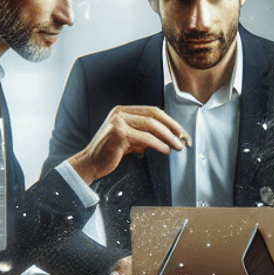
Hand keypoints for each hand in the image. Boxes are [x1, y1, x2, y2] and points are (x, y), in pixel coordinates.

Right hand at [69, 106, 191, 184]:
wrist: (90, 163)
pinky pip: (145, 138)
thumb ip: (145, 135)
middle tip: (183, 138)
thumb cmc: (109, 153)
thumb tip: (168, 138)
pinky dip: (158, 144)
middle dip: (173, 127)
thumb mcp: (129, 140)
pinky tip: (165, 150)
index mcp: (123, 111)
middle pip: (154, 115)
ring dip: (168, 136)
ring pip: (151, 125)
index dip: (169, 121)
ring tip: (177, 146)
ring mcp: (118, 121)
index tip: (181, 132)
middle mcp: (120, 112)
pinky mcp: (118, 133)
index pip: (152, 111)